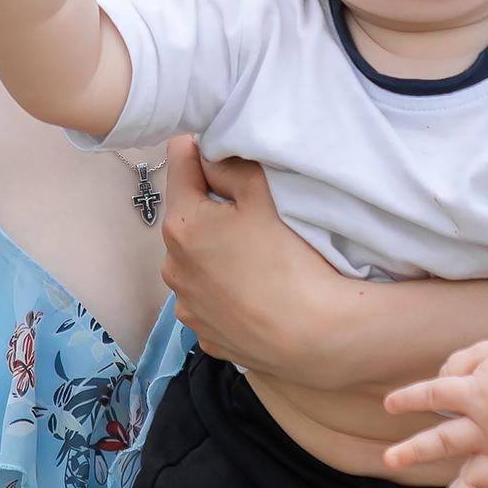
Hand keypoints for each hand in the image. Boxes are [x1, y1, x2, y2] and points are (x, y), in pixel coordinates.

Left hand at [159, 139, 335, 376]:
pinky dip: (224, 291)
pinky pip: (208, 298)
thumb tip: (207, 156)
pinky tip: (254, 292)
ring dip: (215, 253)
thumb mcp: (263, 195)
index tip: (225, 156)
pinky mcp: (204, 333)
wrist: (315, 335)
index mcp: (182, 224)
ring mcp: (186, 304)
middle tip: (253, 216)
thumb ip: (228, 166)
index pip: (180, 164)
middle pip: (188, 217)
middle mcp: (172, 266)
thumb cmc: (290, 261)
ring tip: (256, 260)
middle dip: (212, 210)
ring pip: (196, 261)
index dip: (202, 152)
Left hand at [381, 337, 487, 487]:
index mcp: (477, 393)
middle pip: (446, 441)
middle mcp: (486, 426)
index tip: (389, 405)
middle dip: (416, 451)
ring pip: (475, 479)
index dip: (411, 399)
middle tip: (389, 461)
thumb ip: (458, 364)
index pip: (436, 395)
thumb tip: (438, 381)